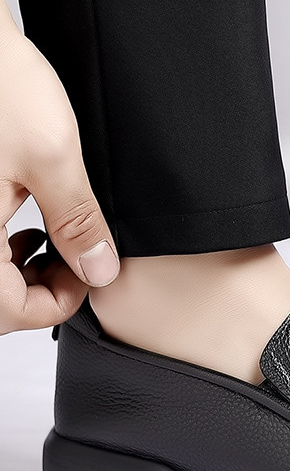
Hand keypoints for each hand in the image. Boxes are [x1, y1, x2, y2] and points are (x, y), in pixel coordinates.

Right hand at [1, 0, 118, 334]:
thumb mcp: (52, 158)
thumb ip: (78, 222)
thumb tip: (100, 270)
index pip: (9, 312)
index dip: (59, 303)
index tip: (92, 276)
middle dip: (38, 288)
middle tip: (74, 258)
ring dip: (20, 267)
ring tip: (52, 237)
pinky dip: (3, 242)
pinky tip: (27, 218)